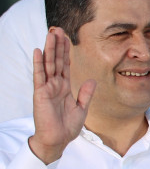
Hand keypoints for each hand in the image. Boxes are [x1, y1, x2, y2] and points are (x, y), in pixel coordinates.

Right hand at [28, 28, 93, 163]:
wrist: (58, 140)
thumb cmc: (67, 127)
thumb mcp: (82, 108)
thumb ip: (86, 94)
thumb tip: (92, 80)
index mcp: (64, 87)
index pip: (65, 65)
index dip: (66, 51)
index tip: (66, 38)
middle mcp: (55, 85)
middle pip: (56, 60)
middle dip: (57, 45)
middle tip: (57, 28)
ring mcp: (47, 88)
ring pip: (49, 64)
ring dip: (49, 49)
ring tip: (50, 33)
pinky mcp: (41, 93)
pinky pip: (40, 76)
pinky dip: (39, 63)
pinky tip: (38, 51)